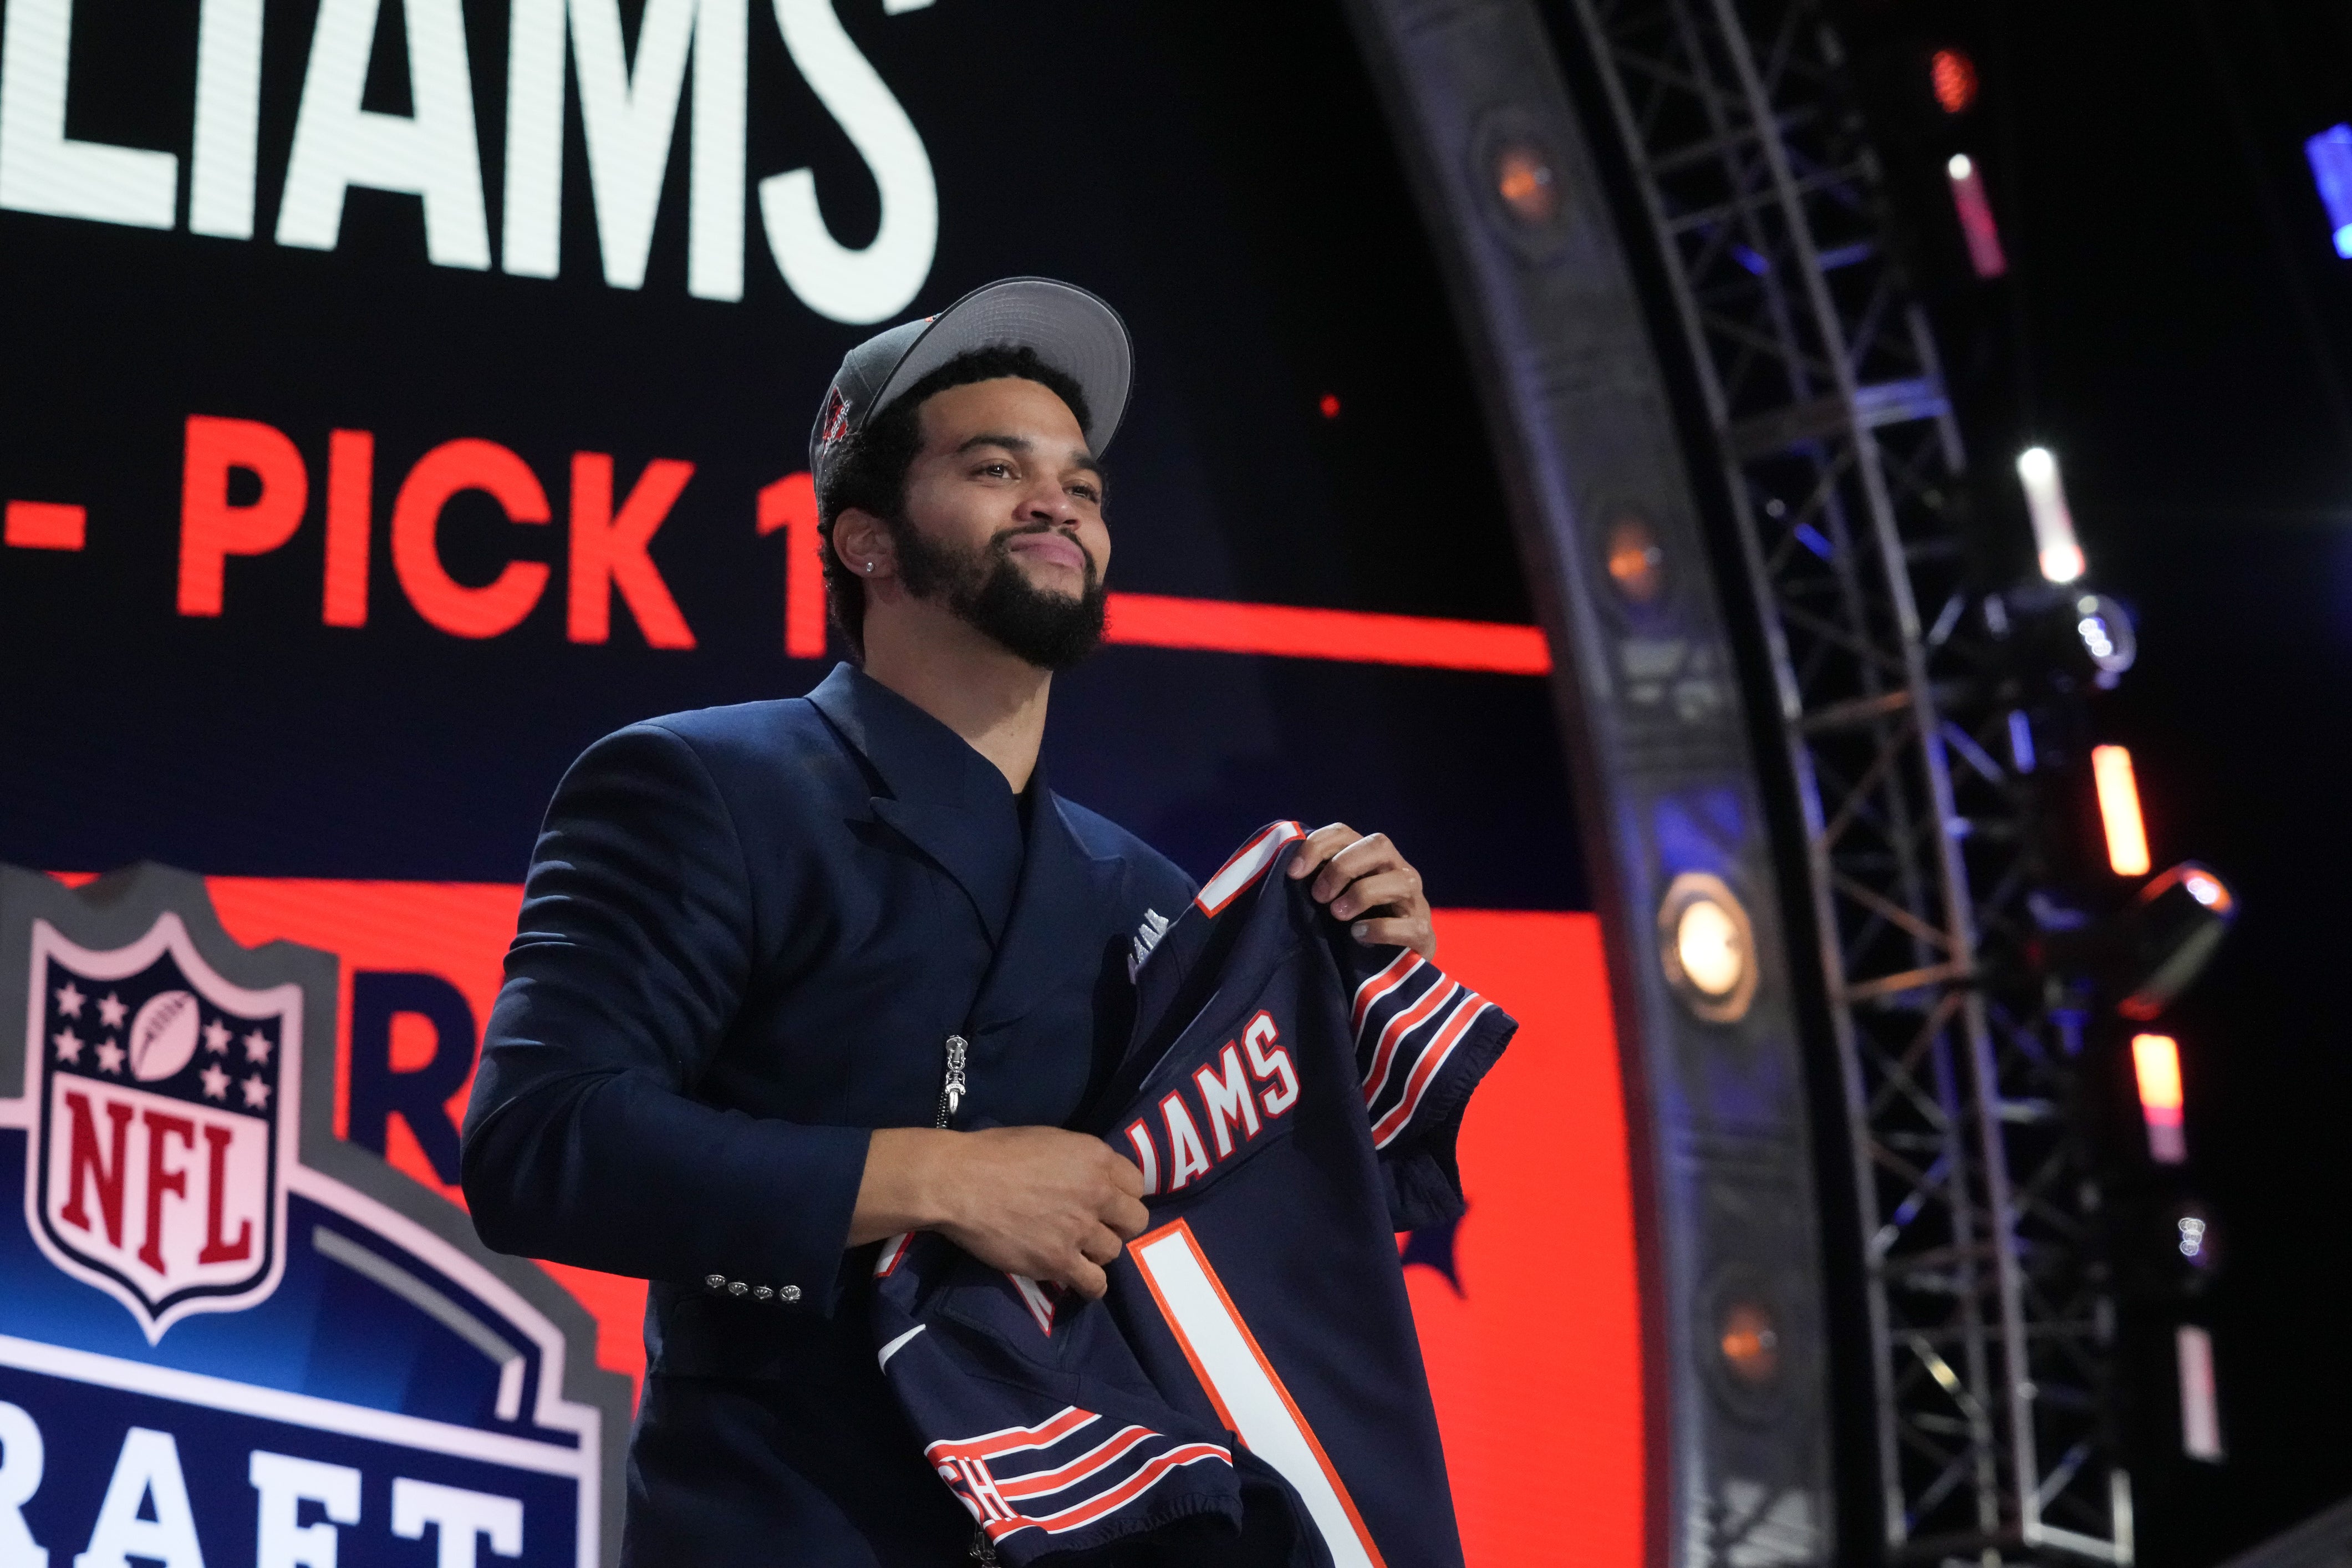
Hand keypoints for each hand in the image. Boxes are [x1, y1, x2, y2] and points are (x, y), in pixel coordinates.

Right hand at [853, 1126, 1147, 1298]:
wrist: (959, 1181)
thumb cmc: (994, 1153)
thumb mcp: (1048, 1140)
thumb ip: (1080, 1160)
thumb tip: (1091, 1177)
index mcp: (1096, 1157)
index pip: (1137, 1184)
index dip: (1121, 1195)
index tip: (1106, 1203)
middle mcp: (1097, 1192)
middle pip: (1135, 1220)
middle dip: (1117, 1225)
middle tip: (1093, 1227)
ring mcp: (1080, 1229)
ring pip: (1113, 1252)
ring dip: (1096, 1252)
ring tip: (1073, 1250)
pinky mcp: (1059, 1261)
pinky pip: (1095, 1284)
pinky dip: (1090, 1285)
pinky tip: (1077, 1279)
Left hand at [1287, 822, 1436, 959]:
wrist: (1394, 966)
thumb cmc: (1356, 925)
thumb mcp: (1336, 899)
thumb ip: (1319, 882)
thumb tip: (1288, 872)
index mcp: (1372, 859)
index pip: (1344, 833)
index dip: (1317, 845)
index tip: (1293, 872)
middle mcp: (1398, 871)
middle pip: (1378, 844)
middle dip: (1343, 866)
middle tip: (1319, 896)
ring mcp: (1414, 901)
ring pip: (1400, 880)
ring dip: (1362, 894)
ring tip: (1337, 915)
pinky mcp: (1422, 933)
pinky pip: (1408, 925)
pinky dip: (1379, 929)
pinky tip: (1358, 936)